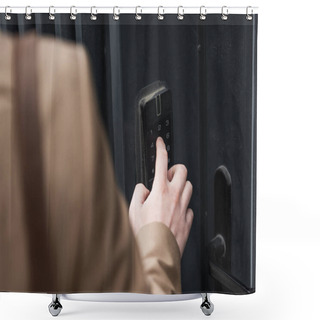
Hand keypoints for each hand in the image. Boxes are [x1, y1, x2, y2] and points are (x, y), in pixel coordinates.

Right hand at [129, 137, 193, 255]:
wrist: (156, 254)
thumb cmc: (143, 234)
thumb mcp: (133, 210)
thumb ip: (138, 193)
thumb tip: (144, 189)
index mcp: (160, 191)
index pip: (162, 162)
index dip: (161, 148)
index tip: (160, 142)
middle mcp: (175, 196)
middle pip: (182, 171)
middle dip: (175, 169)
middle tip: (166, 176)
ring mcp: (183, 208)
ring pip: (189, 187)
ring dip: (181, 185)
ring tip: (171, 193)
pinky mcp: (188, 220)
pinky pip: (189, 207)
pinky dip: (183, 205)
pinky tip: (174, 212)